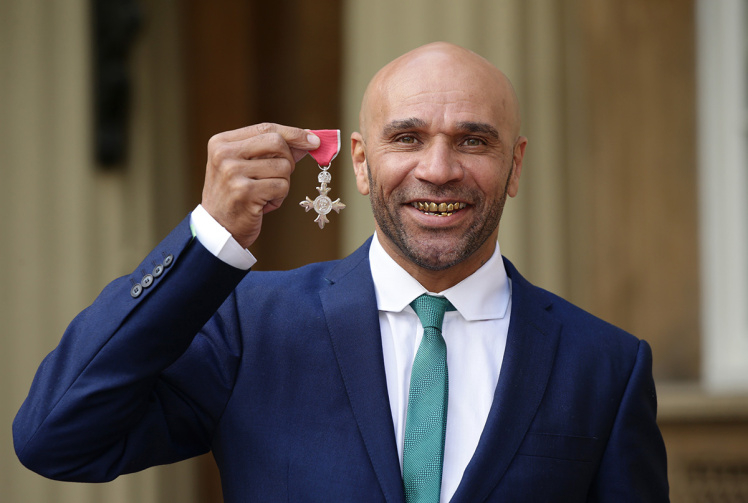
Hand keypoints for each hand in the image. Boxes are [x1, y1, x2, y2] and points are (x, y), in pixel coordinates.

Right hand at [201, 123, 320, 247]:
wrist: (219, 229)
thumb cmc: (237, 195)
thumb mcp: (247, 166)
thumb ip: (273, 150)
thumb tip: (310, 138)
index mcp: (222, 142)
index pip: (266, 128)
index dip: (293, 133)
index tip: (314, 140)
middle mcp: (224, 154)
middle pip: (277, 143)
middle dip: (288, 160)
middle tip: (281, 176)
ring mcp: (232, 172)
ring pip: (283, 167)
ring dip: (283, 183)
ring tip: (265, 194)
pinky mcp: (244, 192)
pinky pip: (282, 186)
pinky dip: (279, 197)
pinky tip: (264, 205)